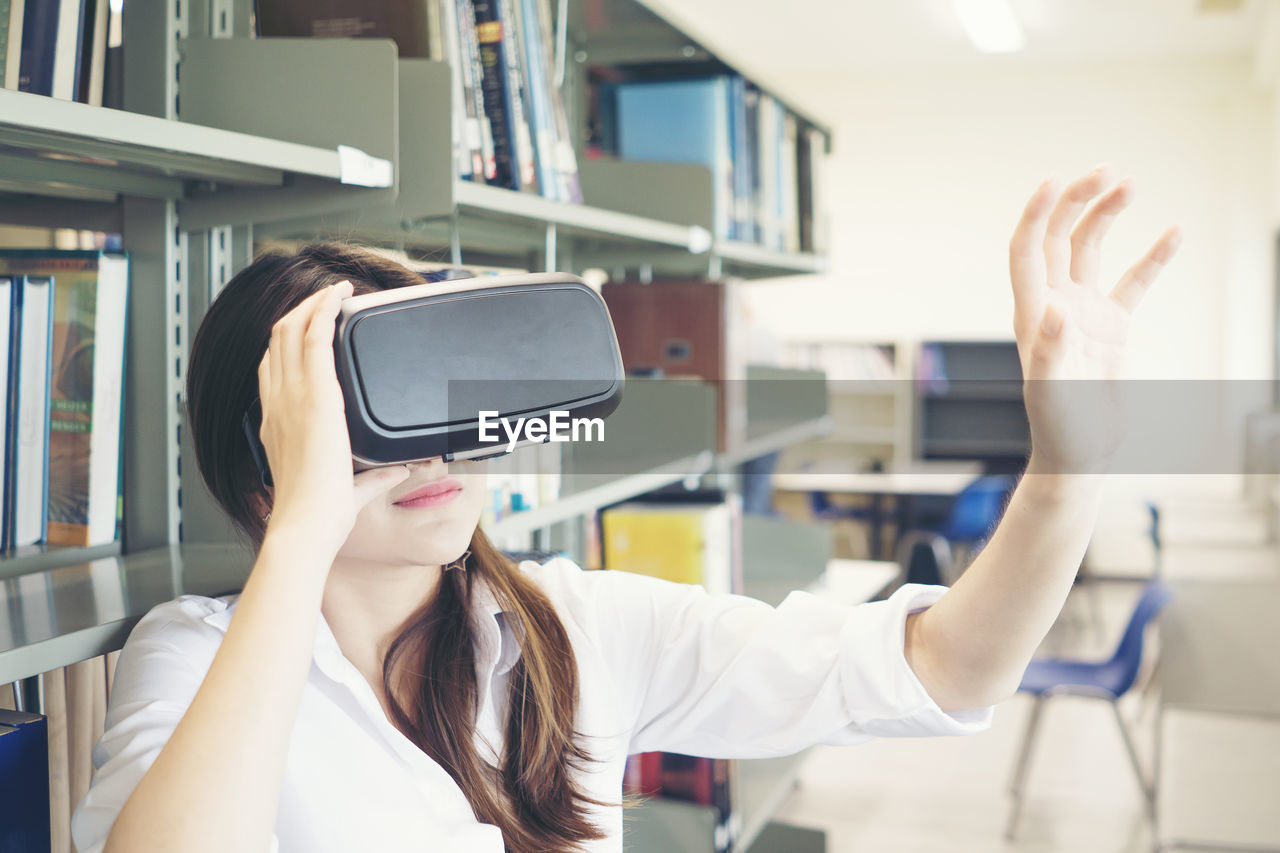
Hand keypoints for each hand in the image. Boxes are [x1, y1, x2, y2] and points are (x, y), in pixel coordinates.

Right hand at [256, 280, 411, 556]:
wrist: (306, 525)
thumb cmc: (320, 516)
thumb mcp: (352, 489)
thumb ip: (375, 476)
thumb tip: (400, 470)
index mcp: (278, 424)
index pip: (273, 370)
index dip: (286, 343)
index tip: (307, 330)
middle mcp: (278, 405)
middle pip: (278, 341)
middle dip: (300, 313)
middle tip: (325, 300)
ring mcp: (292, 398)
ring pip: (292, 332)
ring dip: (313, 305)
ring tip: (335, 291)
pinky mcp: (314, 397)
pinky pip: (313, 340)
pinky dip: (323, 312)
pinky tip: (338, 297)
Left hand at [1009, 166, 1181, 473]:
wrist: (1079, 454)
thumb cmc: (1059, 428)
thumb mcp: (1052, 392)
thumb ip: (1051, 352)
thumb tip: (1054, 312)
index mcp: (1031, 314)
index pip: (1027, 251)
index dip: (1035, 215)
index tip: (1053, 181)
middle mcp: (1053, 304)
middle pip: (1058, 239)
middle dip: (1076, 202)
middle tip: (1105, 171)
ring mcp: (1083, 312)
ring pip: (1090, 250)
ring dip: (1106, 216)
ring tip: (1130, 184)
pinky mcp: (1111, 326)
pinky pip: (1132, 282)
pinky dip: (1152, 257)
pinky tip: (1174, 232)